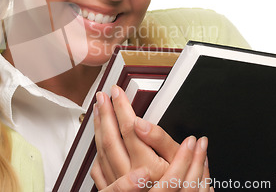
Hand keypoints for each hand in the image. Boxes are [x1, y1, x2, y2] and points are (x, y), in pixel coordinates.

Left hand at [91, 85, 212, 190]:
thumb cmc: (177, 185)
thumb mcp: (177, 159)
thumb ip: (160, 139)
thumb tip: (143, 122)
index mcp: (145, 166)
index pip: (129, 128)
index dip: (121, 107)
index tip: (117, 93)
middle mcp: (129, 175)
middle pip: (111, 138)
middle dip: (106, 114)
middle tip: (102, 97)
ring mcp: (118, 183)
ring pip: (101, 151)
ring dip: (99, 128)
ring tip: (99, 111)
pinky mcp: (114, 189)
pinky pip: (99, 168)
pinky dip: (97, 150)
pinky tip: (98, 140)